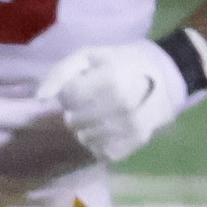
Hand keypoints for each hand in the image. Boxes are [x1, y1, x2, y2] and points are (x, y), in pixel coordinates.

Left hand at [37, 39, 190, 163]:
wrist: (167, 81)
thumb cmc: (122, 65)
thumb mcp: (91, 56)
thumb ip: (61, 73)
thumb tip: (39, 98)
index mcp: (113, 81)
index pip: (67, 97)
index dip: (71, 90)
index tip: (86, 84)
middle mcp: (123, 108)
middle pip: (72, 120)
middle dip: (77, 109)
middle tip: (95, 99)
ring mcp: (130, 130)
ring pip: (82, 138)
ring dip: (86, 127)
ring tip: (103, 112)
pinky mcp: (133, 146)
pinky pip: (97, 151)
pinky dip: (98, 141)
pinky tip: (109, 127)